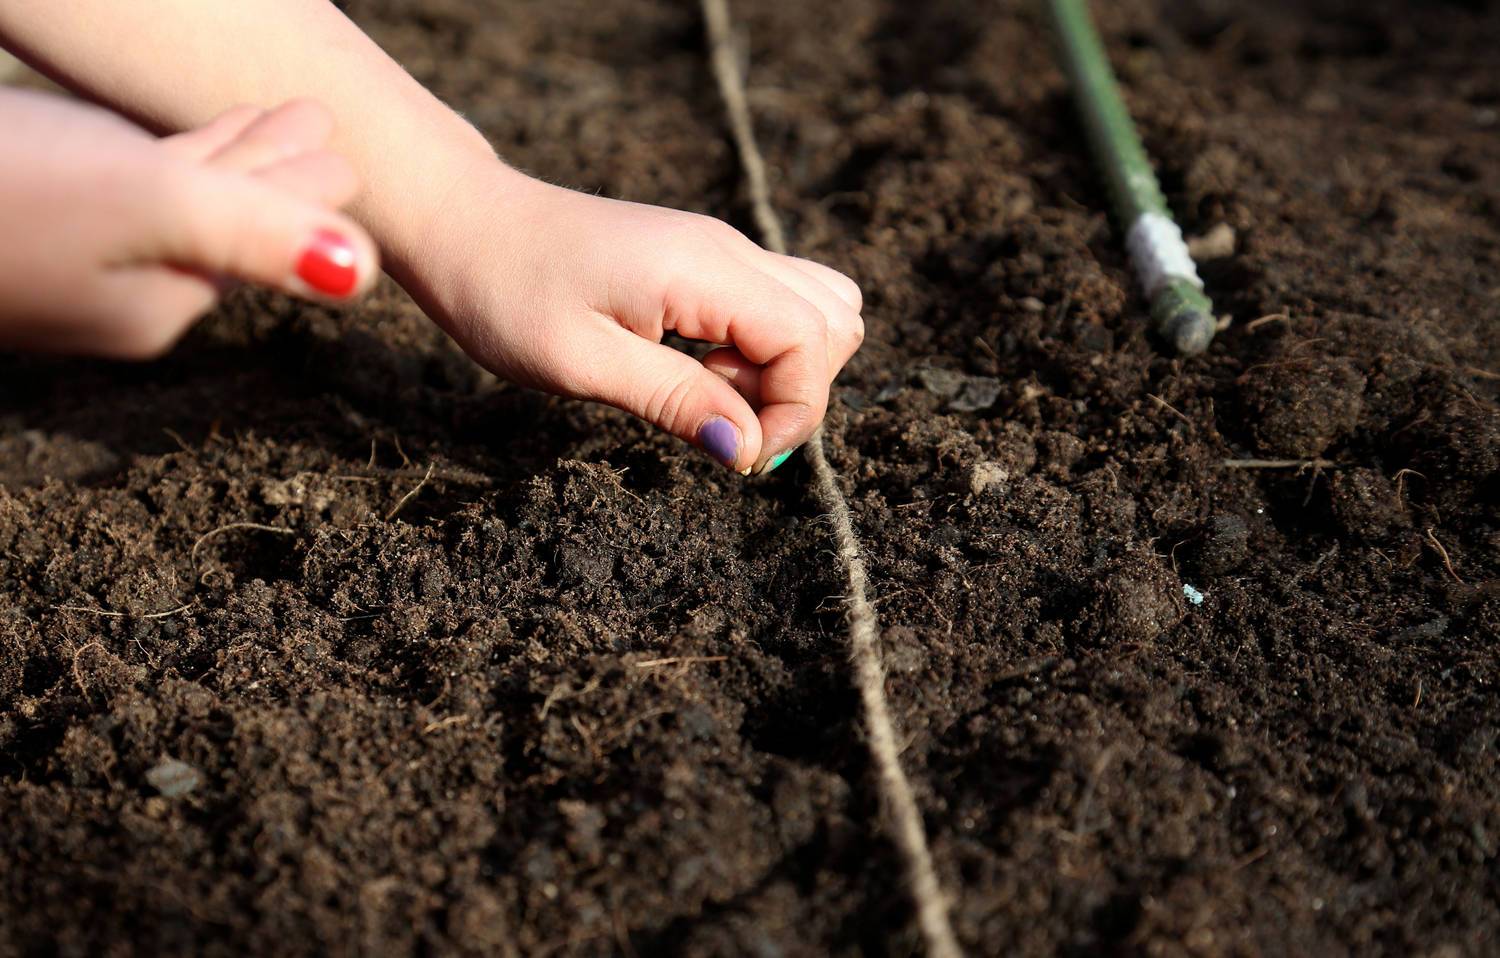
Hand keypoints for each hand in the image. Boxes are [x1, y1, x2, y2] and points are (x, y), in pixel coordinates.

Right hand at [0, 90, 377, 357]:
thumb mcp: (142, 208)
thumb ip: (251, 235)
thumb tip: (361, 275)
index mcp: (157, 308)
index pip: (256, 247)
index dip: (305, 200)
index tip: (354, 163)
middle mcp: (121, 293)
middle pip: (228, 226)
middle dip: (280, 174)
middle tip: (326, 122)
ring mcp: (79, 255)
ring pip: (183, 200)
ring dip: (239, 153)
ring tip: (288, 112)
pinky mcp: (36, 214)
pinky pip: (127, 184)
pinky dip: (177, 153)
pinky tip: (194, 131)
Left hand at [418, 173, 863, 473]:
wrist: (465, 223)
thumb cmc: (507, 293)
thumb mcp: (582, 363)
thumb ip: (674, 401)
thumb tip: (746, 449)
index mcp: (703, 270)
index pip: (812, 340)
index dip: (795, 410)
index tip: (738, 454)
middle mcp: (728, 251)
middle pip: (833, 321)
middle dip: (798, 390)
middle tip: (720, 420)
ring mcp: (720, 251)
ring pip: (817, 307)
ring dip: (785, 367)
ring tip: (710, 392)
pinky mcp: (704, 262)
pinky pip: (776, 303)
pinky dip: (762, 348)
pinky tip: (701, 368)